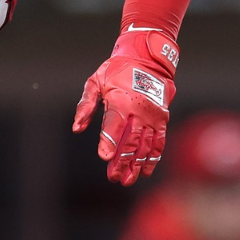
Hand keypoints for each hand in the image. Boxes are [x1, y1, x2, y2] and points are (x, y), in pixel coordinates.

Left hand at [72, 29, 178, 185]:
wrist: (148, 58)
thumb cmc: (117, 70)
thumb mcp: (95, 82)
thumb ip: (86, 105)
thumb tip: (77, 128)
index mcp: (121, 101)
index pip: (114, 126)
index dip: (109, 141)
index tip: (104, 157)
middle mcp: (139, 111)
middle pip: (130, 141)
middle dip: (122, 162)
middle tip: (115, 178)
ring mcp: (152, 116)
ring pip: (145, 145)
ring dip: (136, 165)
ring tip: (128, 180)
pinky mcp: (162, 120)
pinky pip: (159, 142)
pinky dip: (153, 158)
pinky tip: (145, 171)